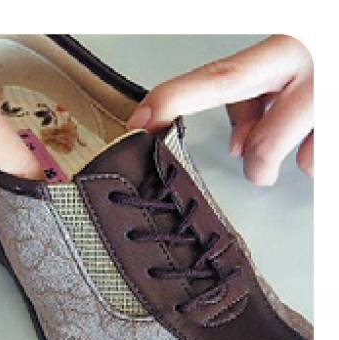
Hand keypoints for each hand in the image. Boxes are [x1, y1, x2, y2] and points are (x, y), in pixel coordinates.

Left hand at [127, 35, 312, 185]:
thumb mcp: (289, 65)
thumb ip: (254, 100)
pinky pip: (325, 161)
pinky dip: (322, 153)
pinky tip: (324, 135)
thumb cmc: (326, 61)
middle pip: (264, 145)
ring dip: (299, 160)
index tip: (139, 122)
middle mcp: (312, 70)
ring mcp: (333, 101)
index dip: (175, 101)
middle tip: (261, 168)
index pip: (218, 79)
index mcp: (284, 52)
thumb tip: (236, 144)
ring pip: (303, 162)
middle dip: (257, 166)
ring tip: (311, 138)